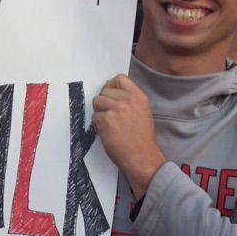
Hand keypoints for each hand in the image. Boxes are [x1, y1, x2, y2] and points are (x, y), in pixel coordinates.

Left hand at [92, 74, 165, 197]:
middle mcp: (128, 100)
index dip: (110, 86)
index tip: (110, 96)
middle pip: (104, 91)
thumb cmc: (140, 137)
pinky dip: (97, 125)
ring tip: (109, 124)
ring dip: (99, 113)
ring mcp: (117, 109)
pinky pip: (94, 116)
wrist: (142, 156)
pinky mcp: (107, 120)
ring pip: (96, 102)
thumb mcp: (142, 111)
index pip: (120, 78)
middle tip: (110, 116)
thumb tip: (109, 90)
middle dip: (103, 103)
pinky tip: (108, 132)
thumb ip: (128, 100)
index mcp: (139, 97)